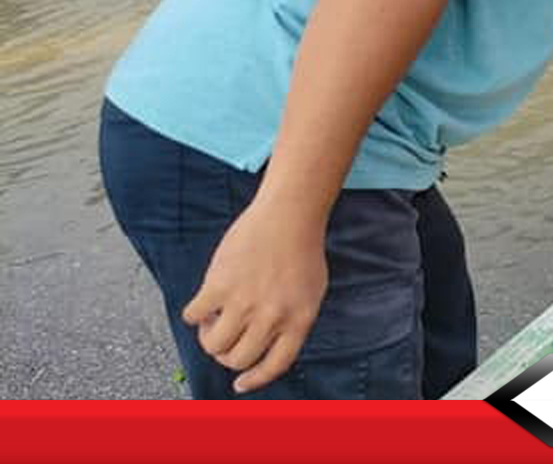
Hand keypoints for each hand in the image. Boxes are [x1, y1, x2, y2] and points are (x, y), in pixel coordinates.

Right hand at [180, 201, 328, 393]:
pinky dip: (193, 315)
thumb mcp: (311, 292)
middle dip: (226, 355)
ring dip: (208, 337)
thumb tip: (267, 351)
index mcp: (299, 320)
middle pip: (238, 358)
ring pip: (213, 344)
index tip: (239, 384)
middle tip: (222, 339)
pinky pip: (193, 316)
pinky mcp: (219, 285)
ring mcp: (245, 302)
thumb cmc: (301, 250)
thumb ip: (292, 321)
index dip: (254, 379)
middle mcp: (273, 317)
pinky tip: (202, 303)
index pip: (274, 366)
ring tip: (213, 320)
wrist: (289, 215)